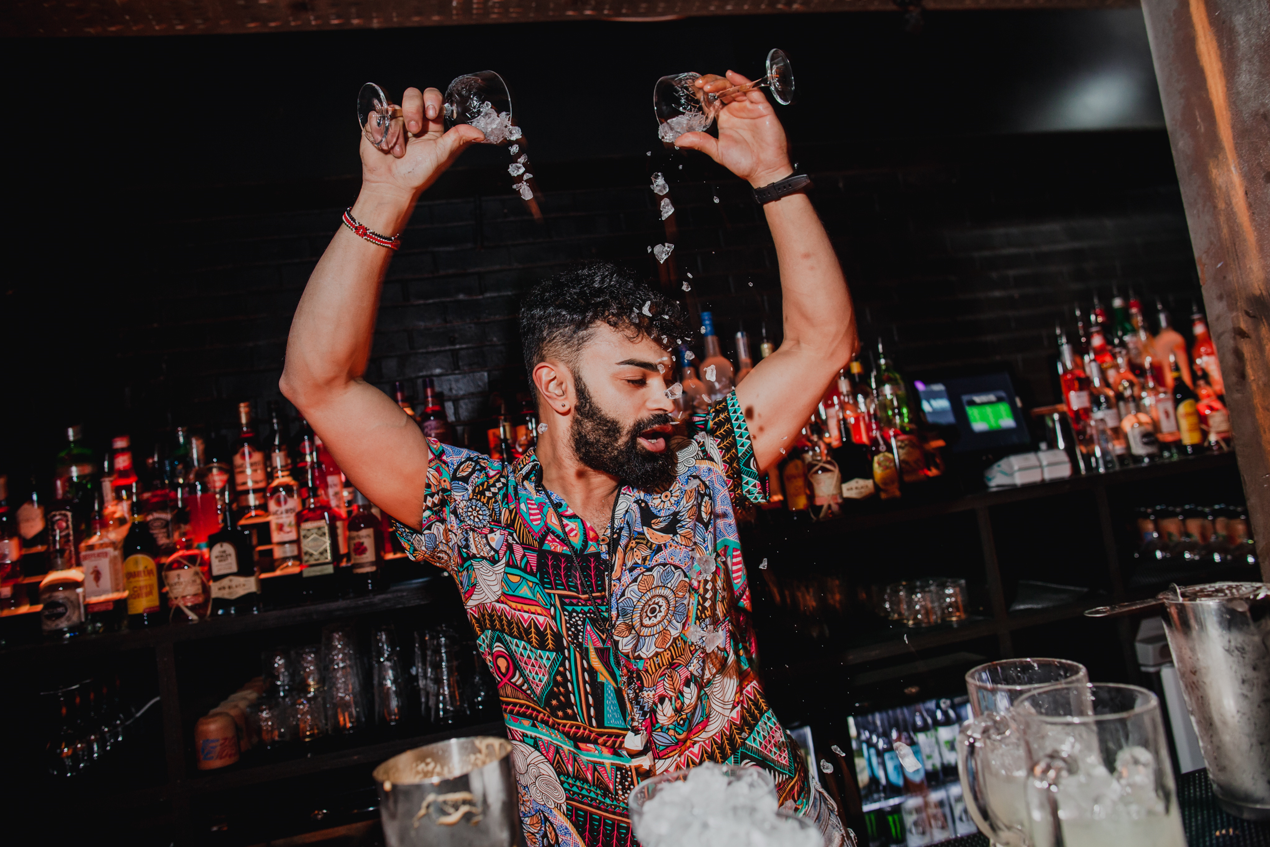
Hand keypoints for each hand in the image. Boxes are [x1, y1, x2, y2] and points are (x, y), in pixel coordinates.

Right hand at [358, 86, 484, 204]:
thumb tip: (481, 133)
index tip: (431, 114)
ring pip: (393, 108)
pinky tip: (383, 147)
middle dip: (412, 110)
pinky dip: (379, 132)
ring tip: (397, 151)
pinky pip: (375, 116)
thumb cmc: (417, 174)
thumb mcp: (442, 154)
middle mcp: (412, 120)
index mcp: (430, 124)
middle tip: (414, 131)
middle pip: (412, 95)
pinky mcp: (376, 126)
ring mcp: (393, 122)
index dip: (431, 99)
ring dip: (396, 132)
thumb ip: (459, 138)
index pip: (432, 97)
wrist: (391, 186)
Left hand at [673, 71, 793, 187]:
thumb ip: (700, 142)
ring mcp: (750, 107)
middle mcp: (737, 109)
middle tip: (700, 85)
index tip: (693, 88)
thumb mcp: (718, 151)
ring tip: (710, 86)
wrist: (765, 171)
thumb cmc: (744, 163)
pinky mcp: (762, 107)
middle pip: (723, 88)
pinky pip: (753, 90)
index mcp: (725, 117)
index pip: (713, 97)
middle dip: (711, 83)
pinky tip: (732, 76)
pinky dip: (742, 81)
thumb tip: (679, 140)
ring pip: (735, 86)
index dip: (704, 90)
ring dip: (722, 83)